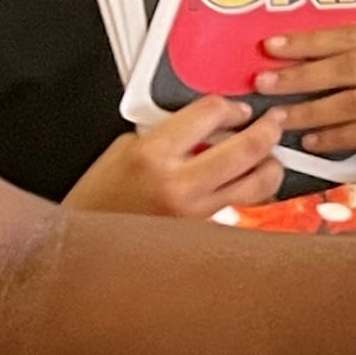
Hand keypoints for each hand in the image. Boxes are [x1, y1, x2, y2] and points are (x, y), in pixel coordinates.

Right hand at [62, 94, 286, 219]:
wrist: (81, 248)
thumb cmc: (97, 199)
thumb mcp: (124, 150)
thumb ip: (167, 133)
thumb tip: (207, 123)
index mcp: (152, 156)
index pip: (209, 113)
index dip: (230, 106)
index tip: (237, 109)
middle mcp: (178, 186)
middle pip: (247, 149)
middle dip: (269, 129)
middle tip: (274, 122)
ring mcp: (194, 215)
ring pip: (258, 185)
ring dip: (272, 165)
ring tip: (271, 156)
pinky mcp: (202, 235)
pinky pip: (241, 209)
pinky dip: (252, 193)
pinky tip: (251, 183)